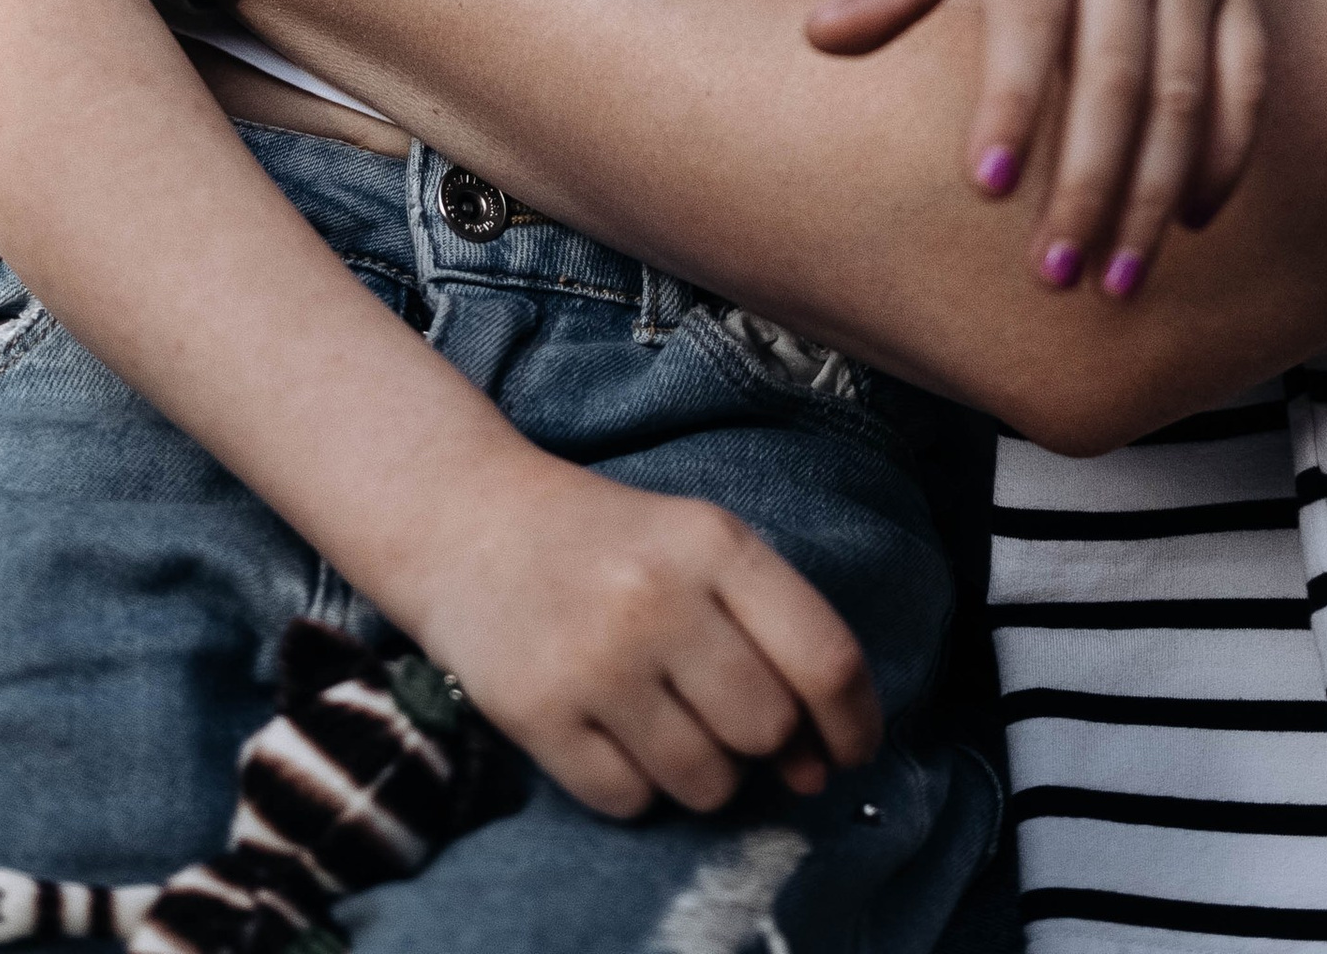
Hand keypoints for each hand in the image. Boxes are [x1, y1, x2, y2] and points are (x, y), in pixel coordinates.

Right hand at [395, 438, 880, 820]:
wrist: (472, 525)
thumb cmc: (609, 543)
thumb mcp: (699, 546)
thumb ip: (770, 634)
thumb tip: (819, 764)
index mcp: (713, 542)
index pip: (823, 657)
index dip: (854, 721)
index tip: (850, 751)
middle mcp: (656, 597)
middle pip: (768, 728)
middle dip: (766, 744)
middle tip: (729, 718)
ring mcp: (595, 660)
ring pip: (707, 781)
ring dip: (705, 773)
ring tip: (667, 720)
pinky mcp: (538, 714)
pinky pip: (631, 801)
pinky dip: (636, 784)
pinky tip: (612, 730)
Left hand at [805, 0, 1262, 301]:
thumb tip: (816, 40)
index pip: (1030, 16)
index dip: (1012, 101)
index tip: (988, 188)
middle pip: (1116, 71)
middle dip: (1089, 180)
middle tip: (1052, 274)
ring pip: (1187, 86)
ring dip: (1157, 190)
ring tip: (1120, 281)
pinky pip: (1247, 72)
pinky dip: (1225, 150)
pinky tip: (1191, 219)